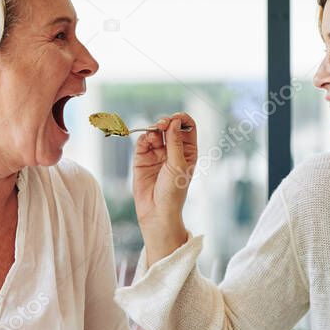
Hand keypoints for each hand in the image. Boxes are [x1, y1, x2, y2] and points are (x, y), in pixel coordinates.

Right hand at [132, 113, 196, 260]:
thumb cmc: (173, 192)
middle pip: (170, 126)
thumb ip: (175, 142)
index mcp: (188, 151)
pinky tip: (146, 140)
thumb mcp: (178, 165)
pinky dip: (144, 137)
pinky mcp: (142, 158)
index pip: (187, 127)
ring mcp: (157, 153)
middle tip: (163, 124)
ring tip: (154, 133)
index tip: (176, 119)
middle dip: (167, 121)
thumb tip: (174, 122)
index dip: (182, 119)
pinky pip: (143, 141)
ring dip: (154, 128)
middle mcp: (173, 150)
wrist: (156, 211)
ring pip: (156, 132)